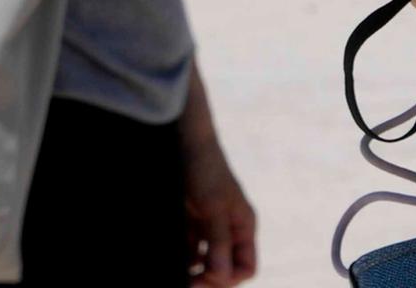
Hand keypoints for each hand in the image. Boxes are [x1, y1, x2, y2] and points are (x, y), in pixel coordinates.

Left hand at [182, 118, 257, 286]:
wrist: (183, 141)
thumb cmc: (204, 169)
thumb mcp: (213, 206)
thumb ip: (219, 242)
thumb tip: (223, 277)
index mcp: (243, 226)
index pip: (245, 267)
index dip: (227, 278)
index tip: (204, 277)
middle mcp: (228, 231)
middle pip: (224, 270)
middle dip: (207, 280)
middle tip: (186, 284)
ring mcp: (207, 229)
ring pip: (202, 264)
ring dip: (191, 272)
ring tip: (176, 276)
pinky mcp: (187, 224)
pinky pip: (186, 252)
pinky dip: (180, 259)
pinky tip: (170, 260)